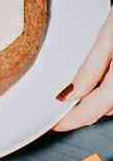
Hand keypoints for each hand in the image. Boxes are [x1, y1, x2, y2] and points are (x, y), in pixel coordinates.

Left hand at [54, 7, 112, 130]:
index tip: (53, 123)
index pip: (90, 112)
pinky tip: (100, 79)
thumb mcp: (109, 37)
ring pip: (112, 104)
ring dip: (95, 101)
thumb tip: (69, 94)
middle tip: (59, 106)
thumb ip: (90, 68)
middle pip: (101, 110)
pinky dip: (107, 92)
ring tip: (76, 90)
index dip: (69, 121)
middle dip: (80, 111)